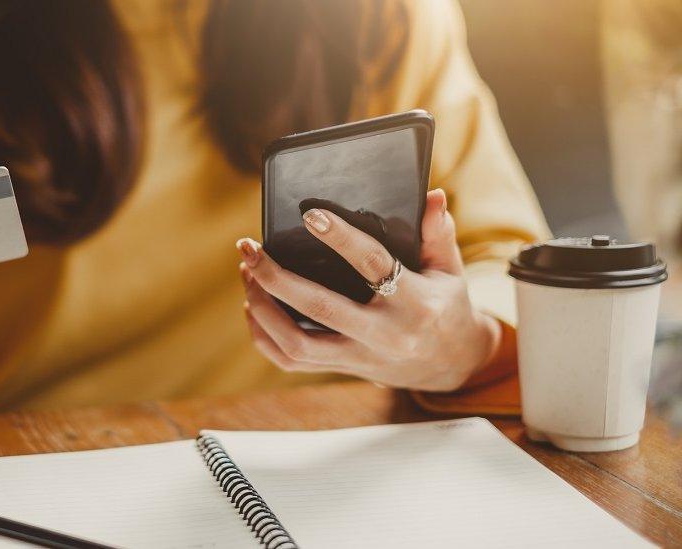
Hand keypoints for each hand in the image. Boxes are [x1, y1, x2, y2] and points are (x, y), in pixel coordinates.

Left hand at [238, 189, 500, 391]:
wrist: (451, 365)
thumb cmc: (445, 306)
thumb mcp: (450, 270)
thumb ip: (438, 234)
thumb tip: (431, 195)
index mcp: (415, 303)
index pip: (373, 265)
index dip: (341, 238)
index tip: (310, 215)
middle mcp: (384, 334)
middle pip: (319, 308)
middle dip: (276, 277)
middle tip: (249, 248)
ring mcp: (360, 357)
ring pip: (297, 343)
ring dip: (263, 308)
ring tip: (248, 273)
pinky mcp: (342, 369)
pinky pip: (292, 361)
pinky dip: (264, 336)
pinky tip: (253, 306)